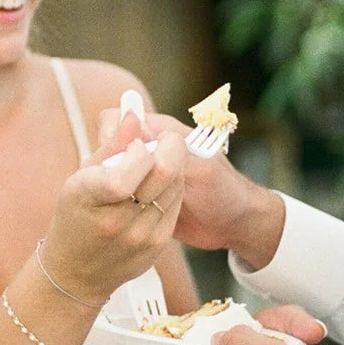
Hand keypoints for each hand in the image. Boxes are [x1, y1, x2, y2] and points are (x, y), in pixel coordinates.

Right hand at [40, 114, 184, 301]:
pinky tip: (156, 187)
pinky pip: (175, 204)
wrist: (77, 271)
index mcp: (90, 197)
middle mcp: (116, 220)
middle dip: (168, 144)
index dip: (140, 147)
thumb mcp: (82, 176)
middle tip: (162, 138)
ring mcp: (140, 236)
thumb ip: (111, 144)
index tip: (135, 143)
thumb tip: (133, 113)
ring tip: (155, 164)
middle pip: (163, 170)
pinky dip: (171, 187)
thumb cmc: (75, 216)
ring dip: (172, 165)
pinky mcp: (157, 245)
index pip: (132, 164)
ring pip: (175, 184)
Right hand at [105, 111, 284, 269]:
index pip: (120, 120)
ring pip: (112, 171)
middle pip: (111, 147)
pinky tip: (122, 216)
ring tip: (121, 206)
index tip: (112, 162)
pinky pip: (121, 193)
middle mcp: (149, 150)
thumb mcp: (198, 170)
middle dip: (107, 165)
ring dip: (111, 185)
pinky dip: (118, 202)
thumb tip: (133, 122)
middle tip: (117, 190)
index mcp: (161, 132)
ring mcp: (144, 174)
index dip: (112, 137)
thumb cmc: (224, 192)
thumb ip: (166, 149)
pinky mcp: (143, 195)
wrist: (236, 225)